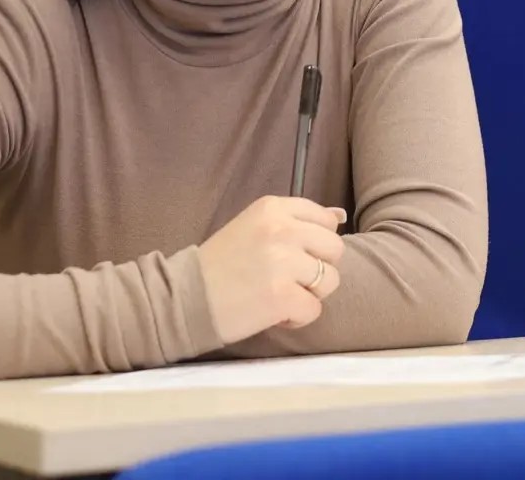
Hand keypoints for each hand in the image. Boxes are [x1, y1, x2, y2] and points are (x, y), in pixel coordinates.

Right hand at [196, 196, 346, 344]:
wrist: (184, 298)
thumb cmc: (220, 264)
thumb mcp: (255, 227)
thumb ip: (297, 221)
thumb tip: (340, 216)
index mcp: (273, 207)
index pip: (325, 220)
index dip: (315, 244)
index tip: (292, 255)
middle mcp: (281, 228)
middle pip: (335, 249)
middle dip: (316, 269)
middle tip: (287, 279)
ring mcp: (282, 262)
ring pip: (330, 280)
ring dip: (309, 295)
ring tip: (280, 295)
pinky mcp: (282, 295)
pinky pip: (314, 310)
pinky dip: (297, 318)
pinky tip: (273, 313)